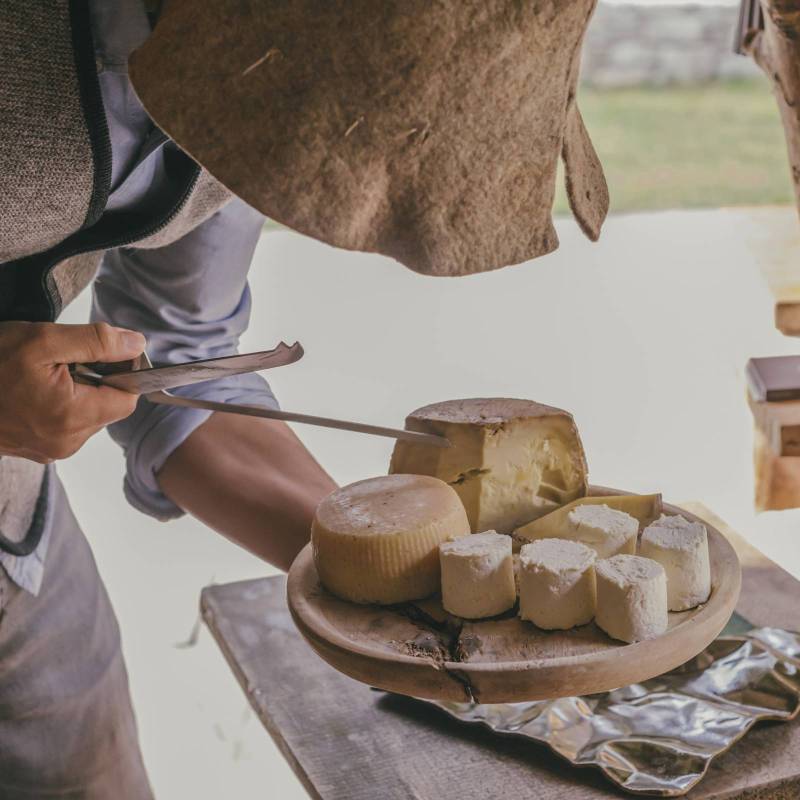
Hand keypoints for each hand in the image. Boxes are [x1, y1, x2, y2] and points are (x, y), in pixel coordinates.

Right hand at [0, 321, 145, 462]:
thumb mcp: (41, 341)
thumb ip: (96, 342)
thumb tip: (136, 344)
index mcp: (73, 417)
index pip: (128, 398)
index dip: (123, 371)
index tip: (104, 351)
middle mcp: (67, 442)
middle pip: (109, 406)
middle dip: (96, 379)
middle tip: (63, 360)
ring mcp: (51, 450)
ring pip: (89, 415)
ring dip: (78, 391)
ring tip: (43, 375)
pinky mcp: (37, 450)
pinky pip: (67, 424)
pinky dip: (60, 404)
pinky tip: (33, 390)